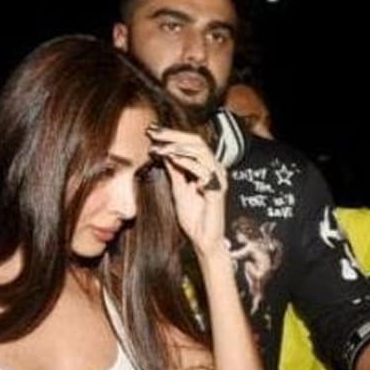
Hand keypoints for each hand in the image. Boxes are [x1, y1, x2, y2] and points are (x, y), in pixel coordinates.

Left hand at [150, 126, 227, 255]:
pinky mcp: (217, 190)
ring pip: (200, 152)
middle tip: (153, 132)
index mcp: (207, 167)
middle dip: (173, 135)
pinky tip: (171, 158)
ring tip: (159, 147)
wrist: (202, 238)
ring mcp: (218, 179)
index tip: (151, 131)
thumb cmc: (193, 216)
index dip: (172, 135)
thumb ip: (175, 170)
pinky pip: (203, 171)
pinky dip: (187, 162)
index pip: (191, 143)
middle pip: (197, 141)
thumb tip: (163, 152)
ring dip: (177, 147)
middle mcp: (215, 169)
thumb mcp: (178, 188)